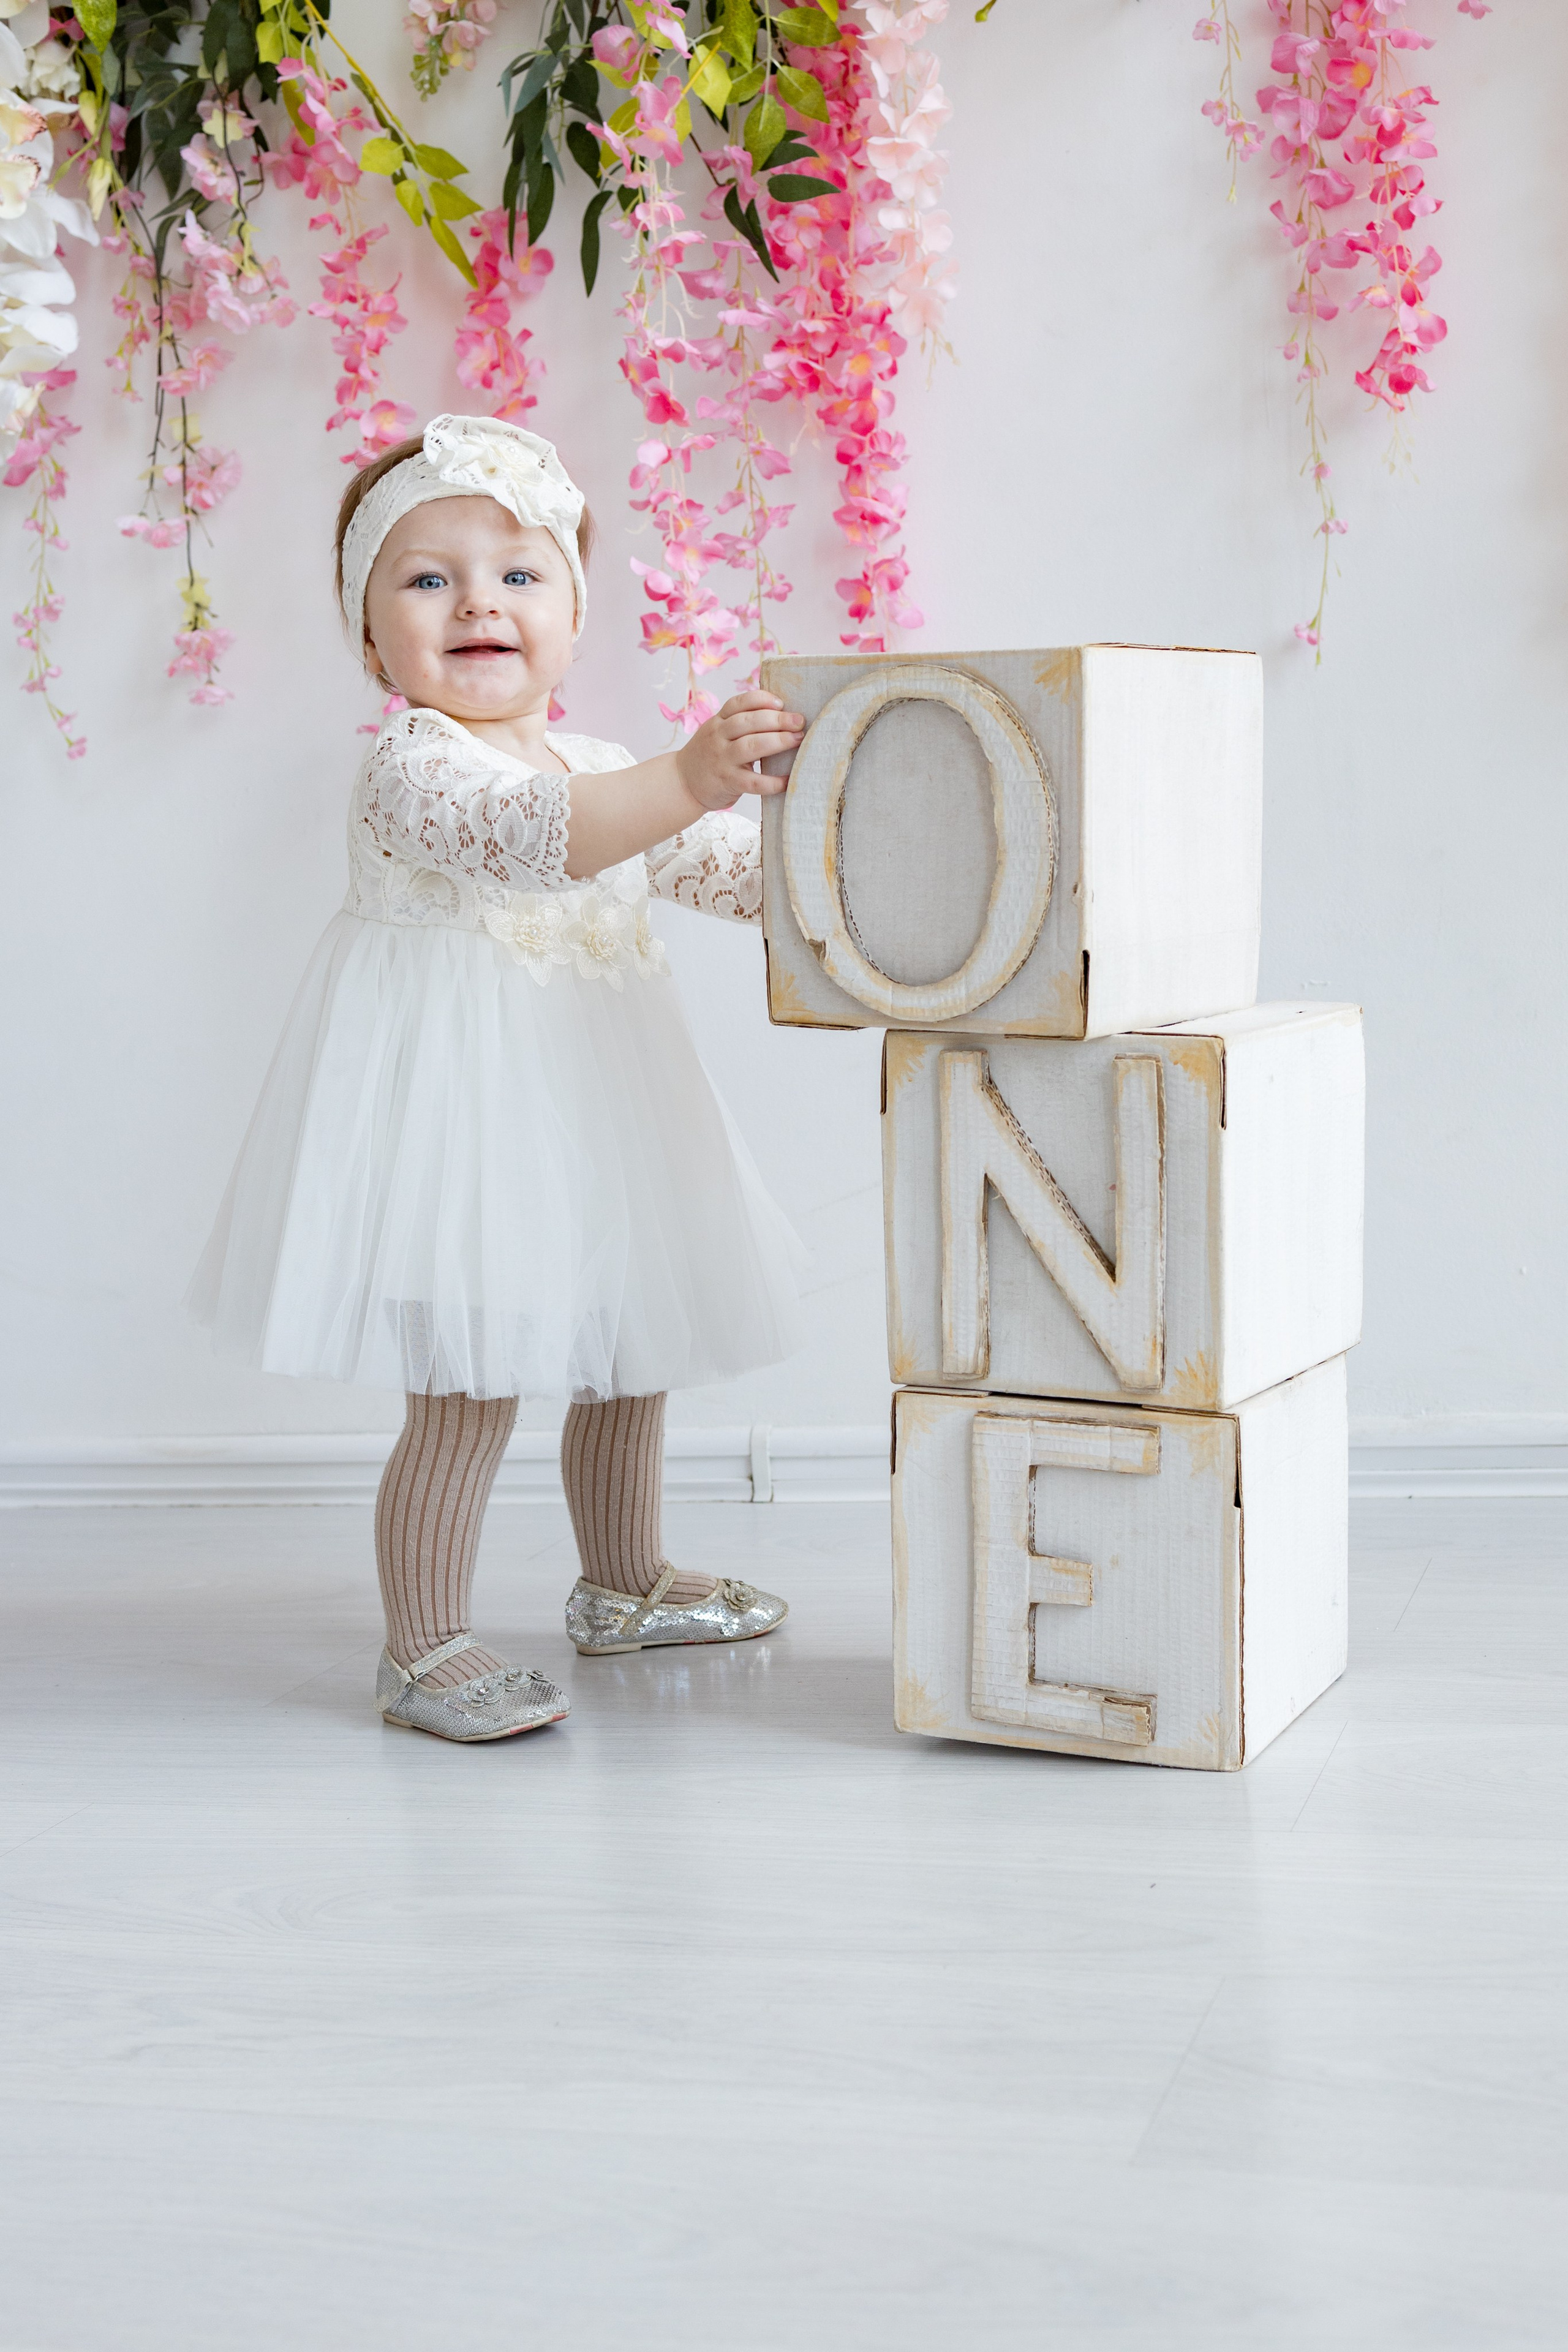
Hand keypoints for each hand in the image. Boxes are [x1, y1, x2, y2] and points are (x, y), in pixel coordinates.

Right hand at [675, 691, 805, 811]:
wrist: (682, 782)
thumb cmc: (710, 755)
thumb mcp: (718, 732)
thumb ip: (740, 723)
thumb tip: (781, 714)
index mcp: (718, 721)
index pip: (739, 703)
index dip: (761, 700)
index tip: (781, 702)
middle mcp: (718, 737)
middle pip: (749, 722)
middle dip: (777, 719)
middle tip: (799, 722)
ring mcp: (722, 760)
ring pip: (751, 746)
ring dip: (778, 741)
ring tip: (797, 740)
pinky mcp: (727, 782)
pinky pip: (753, 782)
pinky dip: (772, 782)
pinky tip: (788, 780)